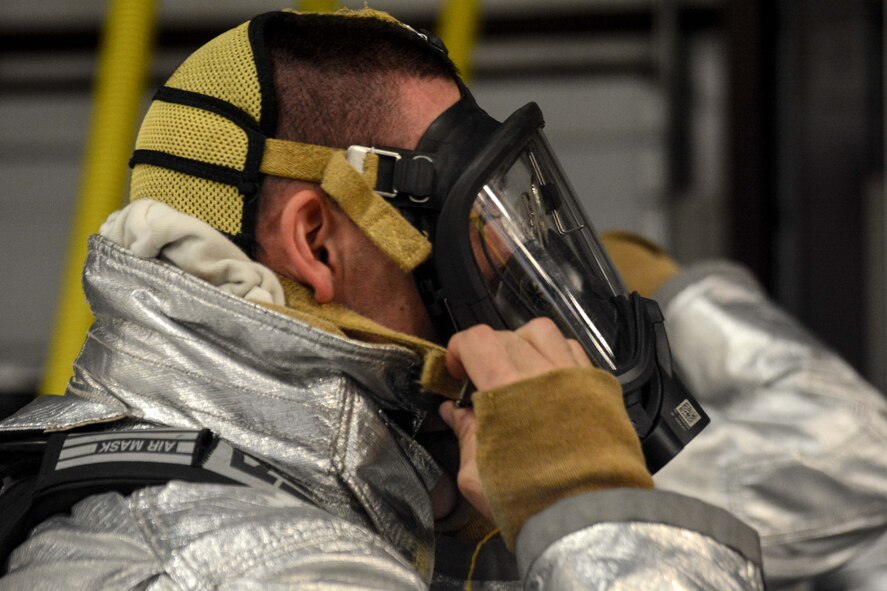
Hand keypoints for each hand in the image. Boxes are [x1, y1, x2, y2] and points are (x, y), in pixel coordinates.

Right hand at [439, 318, 590, 519]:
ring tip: (517, 370)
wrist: (587, 517)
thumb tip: (454, 411)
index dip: (458, 349)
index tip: (456, 372)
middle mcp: (541, 373)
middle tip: (481, 380)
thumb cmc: (530, 500)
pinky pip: (571, 350)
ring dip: (521, 343)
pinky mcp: (598, 387)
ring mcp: (574, 376)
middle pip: (505, 335)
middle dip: (485, 352)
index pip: (476, 339)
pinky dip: (554, 355)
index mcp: (506, 390)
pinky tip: (548, 380)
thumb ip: (465, 434)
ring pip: (541, 332)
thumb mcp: (476, 474)